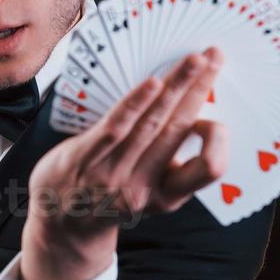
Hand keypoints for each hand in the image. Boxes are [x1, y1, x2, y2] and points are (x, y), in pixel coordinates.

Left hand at [19, 47, 227, 279]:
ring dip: (177, 86)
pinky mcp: (85, 159)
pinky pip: (116, 127)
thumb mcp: (152, 191)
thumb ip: (174, 160)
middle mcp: (144, 186)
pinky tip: (153, 83)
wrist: (61, 223)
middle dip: (200, 90)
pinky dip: (137, 104)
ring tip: (194, 60)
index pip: (208, 168)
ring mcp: (113, 173)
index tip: (213, 117)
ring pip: (153, 122)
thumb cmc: (110, 195)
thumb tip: (198, 112)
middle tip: (214, 57)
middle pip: (180, 130)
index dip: (217, 142)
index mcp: (168, 195)